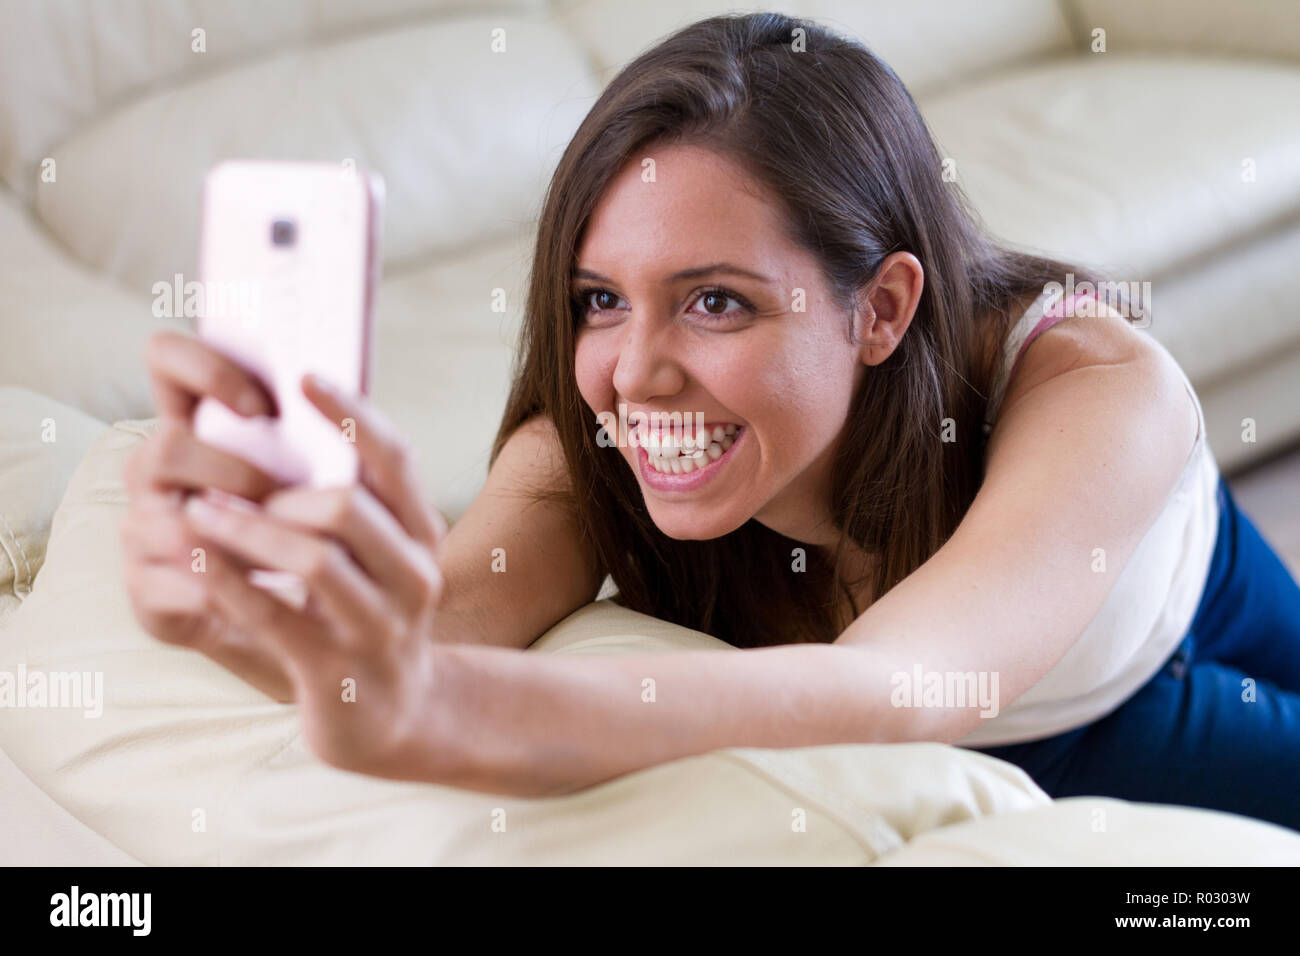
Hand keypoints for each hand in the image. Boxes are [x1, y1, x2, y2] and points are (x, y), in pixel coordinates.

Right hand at [121, 331, 293, 700]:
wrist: (288, 616)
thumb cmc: (308, 526)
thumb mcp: (318, 474)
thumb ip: (320, 434)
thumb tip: (348, 400)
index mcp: (195, 422)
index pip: (167, 357)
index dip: (205, 369)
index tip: (262, 408)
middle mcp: (156, 470)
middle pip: (167, 446)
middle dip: (237, 474)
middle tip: (285, 496)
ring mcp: (142, 528)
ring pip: (173, 525)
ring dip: (242, 538)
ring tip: (295, 552)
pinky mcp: (145, 589)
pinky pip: (177, 587)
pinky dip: (232, 590)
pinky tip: (272, 591)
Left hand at [178, 373, 453, 777]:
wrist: (395, 717)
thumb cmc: (369, 615)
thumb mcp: (380, 554)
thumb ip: (355, 499)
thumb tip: (292, 423)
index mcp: (424, 536)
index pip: (397, 460)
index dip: (352, 413)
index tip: (303, 376)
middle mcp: (415, 578)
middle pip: (347, 507)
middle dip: (274, 489)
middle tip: (222, 483)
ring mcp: (380, 629)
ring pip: (314, 560)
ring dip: (244, 529)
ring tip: (197, 514)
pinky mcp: (338, 673)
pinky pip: (275, 616)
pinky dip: (228, 581)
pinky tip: (196, 560)